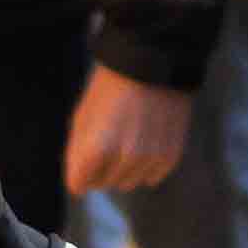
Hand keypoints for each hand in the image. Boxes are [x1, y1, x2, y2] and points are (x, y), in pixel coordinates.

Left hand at [63, 62, 189, 199]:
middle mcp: (123, 159)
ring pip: (128, 183)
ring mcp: (149, 159)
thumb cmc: (110, 86)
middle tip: (108, 140)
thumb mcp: (83, 115)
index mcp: (96, 148)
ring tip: (129, 138)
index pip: (79, 184)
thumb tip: (79, 183)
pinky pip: (152, 177)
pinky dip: (146, 165)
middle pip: (103, 184)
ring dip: (124, 168)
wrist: (153, 62)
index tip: (82, 160)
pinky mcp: (170, 157)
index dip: (78, 172)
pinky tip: (146, 141)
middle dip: (101, 168)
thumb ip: (77, 152)